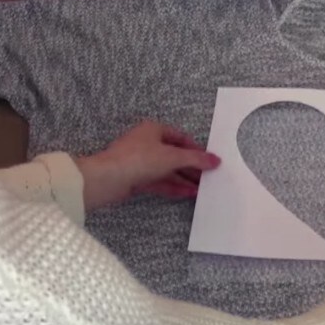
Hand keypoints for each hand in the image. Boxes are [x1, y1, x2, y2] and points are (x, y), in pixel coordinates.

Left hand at [75, 121, 220, 209]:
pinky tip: (187, 194)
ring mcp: (141, 162)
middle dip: (192, 167)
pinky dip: (173, 186)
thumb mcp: (173, 157)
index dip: (197, 149)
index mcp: (154, 130)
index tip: (210, 161)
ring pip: (168, 170)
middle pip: (175, 155)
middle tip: (208, 177)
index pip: (181, 138)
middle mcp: (147, 143)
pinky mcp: (136, 178)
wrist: (107, 179)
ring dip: (184, 179)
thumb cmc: (139, 159)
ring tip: (202, 189)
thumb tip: (216, 160)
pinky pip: (159, 181)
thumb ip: (196, 159)